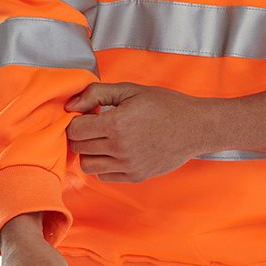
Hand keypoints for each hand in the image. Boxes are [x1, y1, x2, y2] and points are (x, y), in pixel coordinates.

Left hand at [65, 82, 208, 182]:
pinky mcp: (135, 176)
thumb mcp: (130, 90)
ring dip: (90, 151)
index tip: (89, 114)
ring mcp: (127, 166)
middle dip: (82, 134)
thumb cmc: (165, 105)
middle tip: (96, 124)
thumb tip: (70, 105)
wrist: (194, 127)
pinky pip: (104, 175)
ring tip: (105, 138)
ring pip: (88, 165)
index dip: (77, 119)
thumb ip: (96, 93)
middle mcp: (120, 148)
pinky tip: (117, 150)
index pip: (75, 130)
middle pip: (79, 147)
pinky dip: (104, 164)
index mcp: (117, 124)